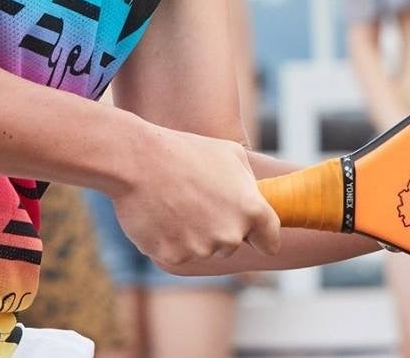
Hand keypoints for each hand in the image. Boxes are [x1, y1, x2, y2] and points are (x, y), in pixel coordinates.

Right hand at [112, 126, 279, 270]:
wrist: (139, 161)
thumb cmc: (187, 151)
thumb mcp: (231, 154)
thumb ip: (249, 184)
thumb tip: (254, 199)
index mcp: (251, 210)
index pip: (270, 240)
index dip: (262, 237)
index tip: (255, 236)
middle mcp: (230, 235)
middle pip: (232, 244)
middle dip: (220, 229)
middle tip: (199, 202)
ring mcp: (201, 249)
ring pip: (203, 249)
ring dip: (193, 234)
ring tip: (176, 203)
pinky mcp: (173, 258)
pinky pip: (177, 253)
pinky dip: (170, 240)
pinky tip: (161, 215)